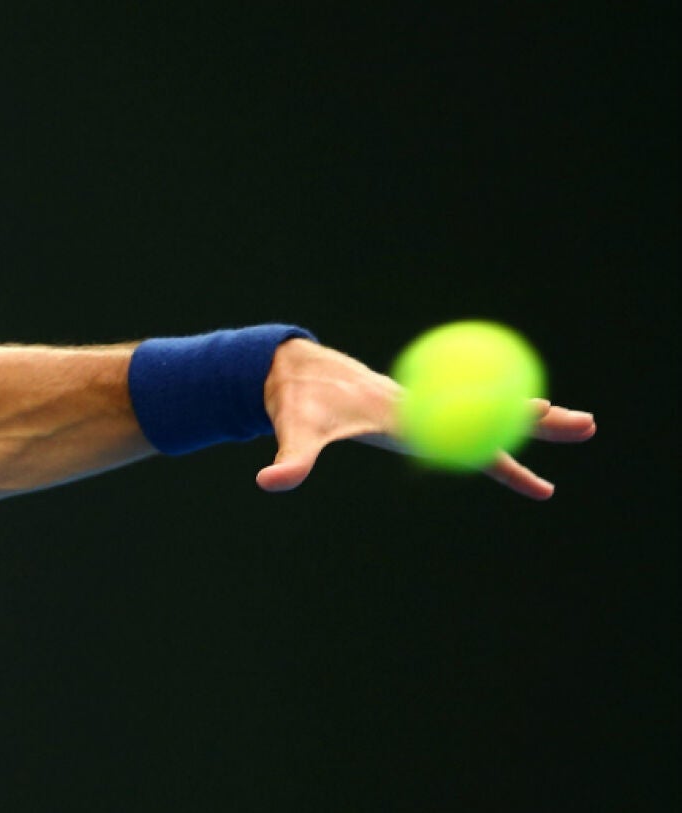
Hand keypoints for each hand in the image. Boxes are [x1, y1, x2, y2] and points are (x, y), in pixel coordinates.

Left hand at [255, 338, 595, 498]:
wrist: (295, 373)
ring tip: (576, 423)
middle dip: (535, 419)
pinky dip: (496, 430)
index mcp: (400, 412)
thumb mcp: (295, 431)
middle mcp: (421, 403)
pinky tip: (520, 439)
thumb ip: (289, 459)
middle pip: (487, 411)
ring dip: (526, 420)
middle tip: (587, 424)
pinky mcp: (420, 409)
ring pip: (484, 413)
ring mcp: (425, 404)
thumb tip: (269, 484)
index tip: (534, 438)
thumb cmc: (298, 403)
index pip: (455, 424)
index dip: (490, 438)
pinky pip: (466, 420)